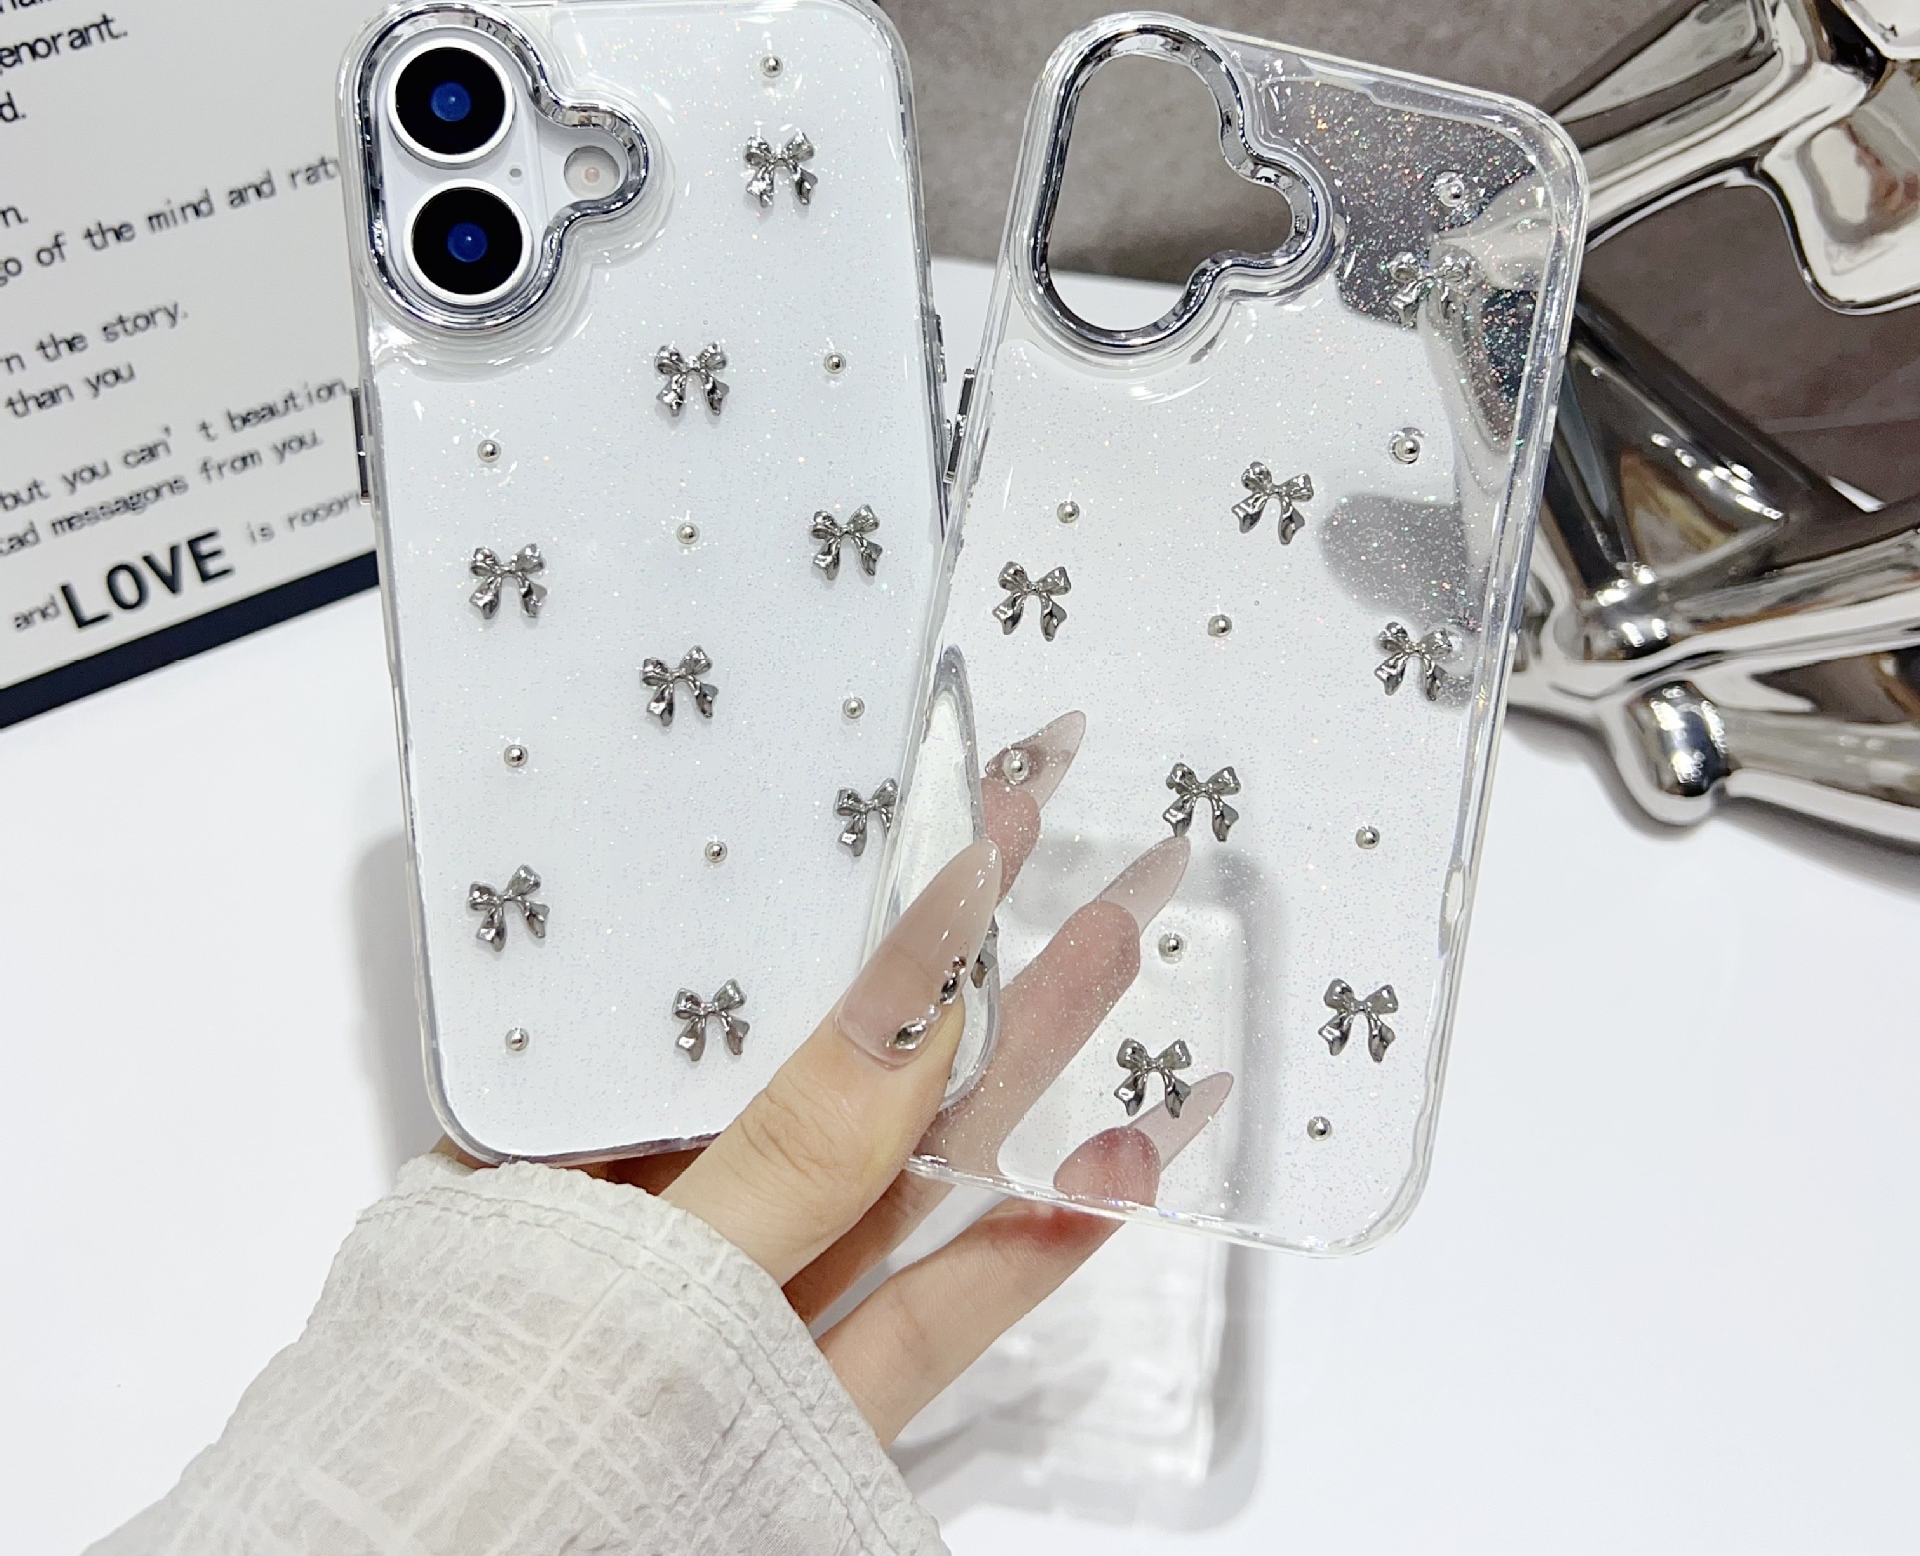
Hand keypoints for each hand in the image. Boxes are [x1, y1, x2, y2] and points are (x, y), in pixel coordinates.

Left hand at [609, 710, 1229, 1446]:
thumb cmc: (490, 1441)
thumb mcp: (639, 1271)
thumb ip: (788, 1148)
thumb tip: (917, 990)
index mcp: (572, 1144)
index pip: (721, 987)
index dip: (849, 894)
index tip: (946, 801)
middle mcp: (668, 1211)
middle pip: (843, 1066)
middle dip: (968, 957)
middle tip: (1072, 834)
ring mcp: (751, 1311)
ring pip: (909, 1175)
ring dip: (1025, 1073)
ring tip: (1124, 949)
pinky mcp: (812, 1410)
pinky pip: (931, 1317)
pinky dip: (1027, 1249)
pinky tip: (1123, 1166)